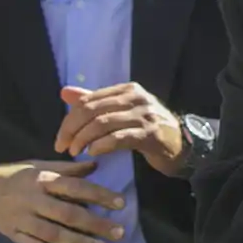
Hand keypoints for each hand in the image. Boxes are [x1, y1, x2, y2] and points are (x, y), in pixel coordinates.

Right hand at [0, 161, 125, 242]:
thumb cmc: (8, 177)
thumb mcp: (34, 167)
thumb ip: (65, 169)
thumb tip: (95, 165)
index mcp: (38, 179)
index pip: (76, 186)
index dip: (100, 194)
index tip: (121, 203)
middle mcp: (30, 199)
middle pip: (69, 214)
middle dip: (96, 224)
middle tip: (120, 232)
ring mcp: (19, 220)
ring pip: (54, 235)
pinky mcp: (9, 238)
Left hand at [54, 83, 185, 175]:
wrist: (182, 145)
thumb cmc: (148, 129)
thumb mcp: (121, 112)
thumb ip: (94, 102)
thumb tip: (65, 92)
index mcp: (127, 89)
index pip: (89, 100)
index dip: (69, 119)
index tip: (60, 138)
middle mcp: (136, 98)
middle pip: (93, 110)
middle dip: (72, 130)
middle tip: (62, 147)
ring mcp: (145, 115)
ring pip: (103, 123)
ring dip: (83, 139)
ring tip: (75, 152)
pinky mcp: (150, 134)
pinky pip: (119, 138)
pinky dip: (101, 145)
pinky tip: (93, 153)